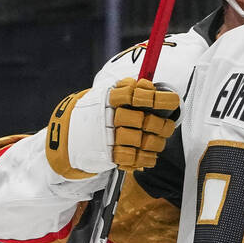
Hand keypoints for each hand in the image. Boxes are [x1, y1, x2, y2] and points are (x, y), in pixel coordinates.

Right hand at [46, 78, 179, 177]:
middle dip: (158, 124)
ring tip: (159, 141)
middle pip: (140, 120)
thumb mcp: (109, 95)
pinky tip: (151, 155)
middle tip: (167, 125)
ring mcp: (107, 137)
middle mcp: (108, 118)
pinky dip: (145, 158)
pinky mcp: (107, 155)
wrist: (70, 137)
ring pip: (138, 139)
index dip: (154, 97)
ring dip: (155, 142)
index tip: (173, 100)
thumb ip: (128, 88)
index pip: (133, 94)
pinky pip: (131, 158)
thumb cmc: (99, 113)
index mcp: (109, 99)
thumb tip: (146, 84)